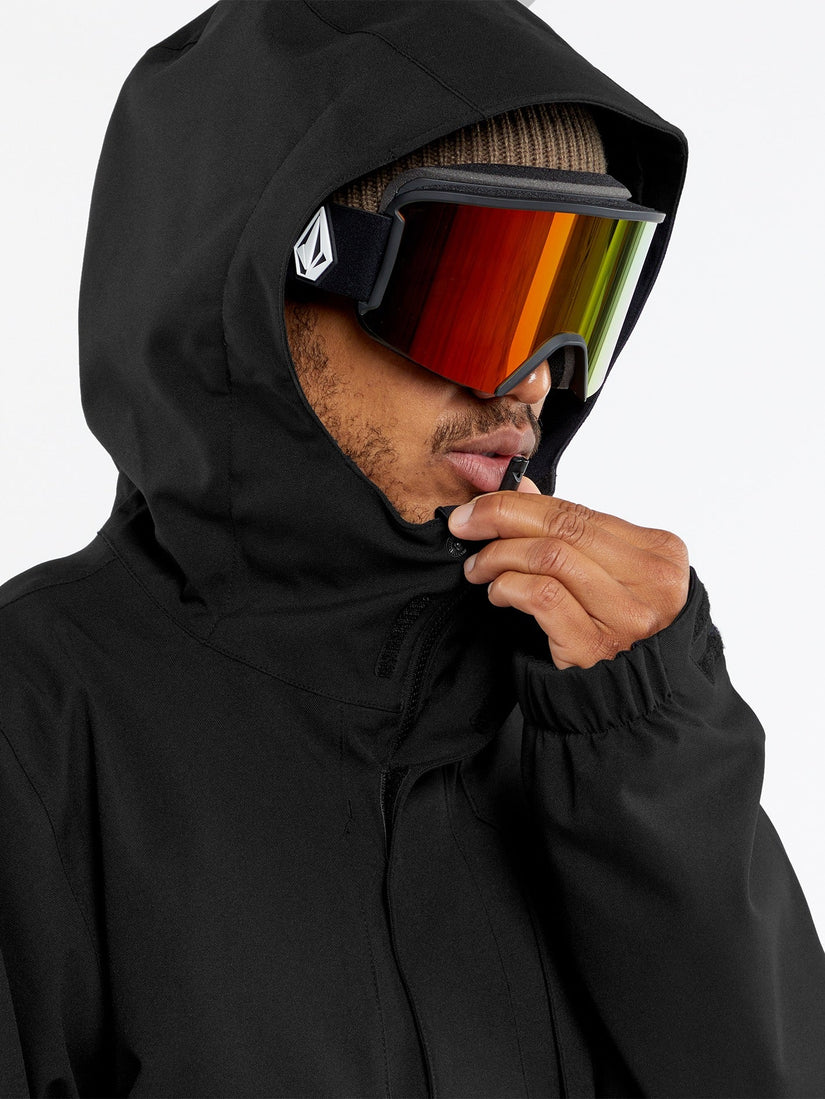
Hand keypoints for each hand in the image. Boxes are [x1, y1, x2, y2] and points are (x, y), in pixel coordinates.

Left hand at [448, 479, 689, 669]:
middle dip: (501, 518)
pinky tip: (497, 592)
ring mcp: (627, 616)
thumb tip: (521, 489)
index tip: (479, 507)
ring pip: (549, 557)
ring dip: (499, 556)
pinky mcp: (596, 647)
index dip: (520, 503)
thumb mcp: (609, 576)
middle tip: (465, 525)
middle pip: (563, 528)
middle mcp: (652, 582)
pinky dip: (508, 586)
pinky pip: (542, 596)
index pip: (578, 511)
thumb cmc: (624, 633)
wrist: (639, 703)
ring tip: (479, 567)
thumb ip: (571, 532)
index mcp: (661, 552)